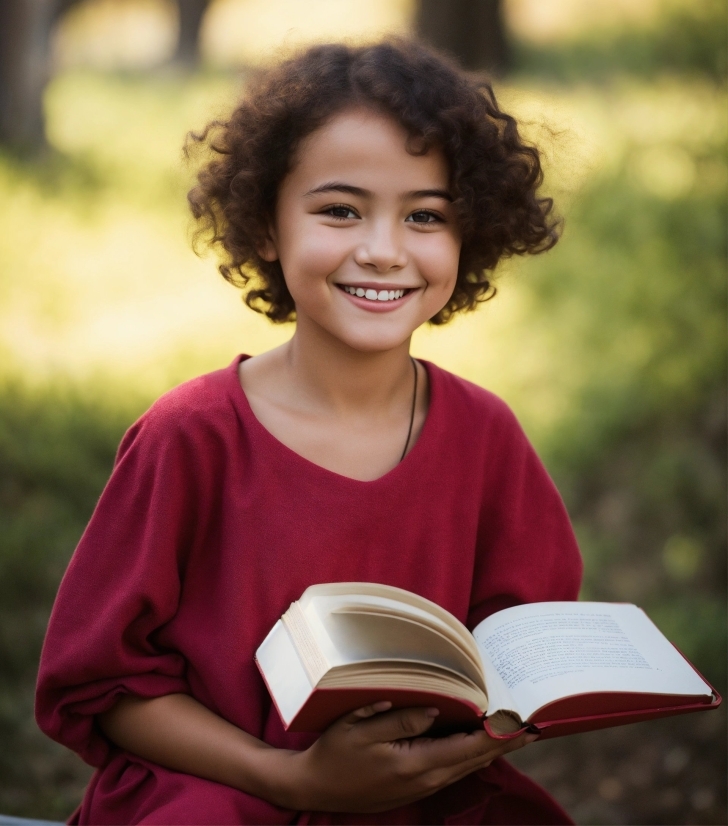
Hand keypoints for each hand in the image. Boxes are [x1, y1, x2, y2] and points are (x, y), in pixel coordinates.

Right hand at [275, 702, 537, 812]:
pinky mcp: (414, 787)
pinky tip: (478, 745)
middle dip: (504, 744)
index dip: (497, 736)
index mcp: (415, 764)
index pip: (467, 749)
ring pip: (466, 767)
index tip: (521, 724)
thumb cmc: (335, 753)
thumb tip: (437, 711)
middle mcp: (425, 780)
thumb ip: (400, 717)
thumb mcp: (360, 727)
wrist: (315, 786)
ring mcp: (420, 787)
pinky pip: (452, 770)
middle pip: (474, 761)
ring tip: (512, 733)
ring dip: (491, 751)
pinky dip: (472, 756)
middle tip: (531, 726)